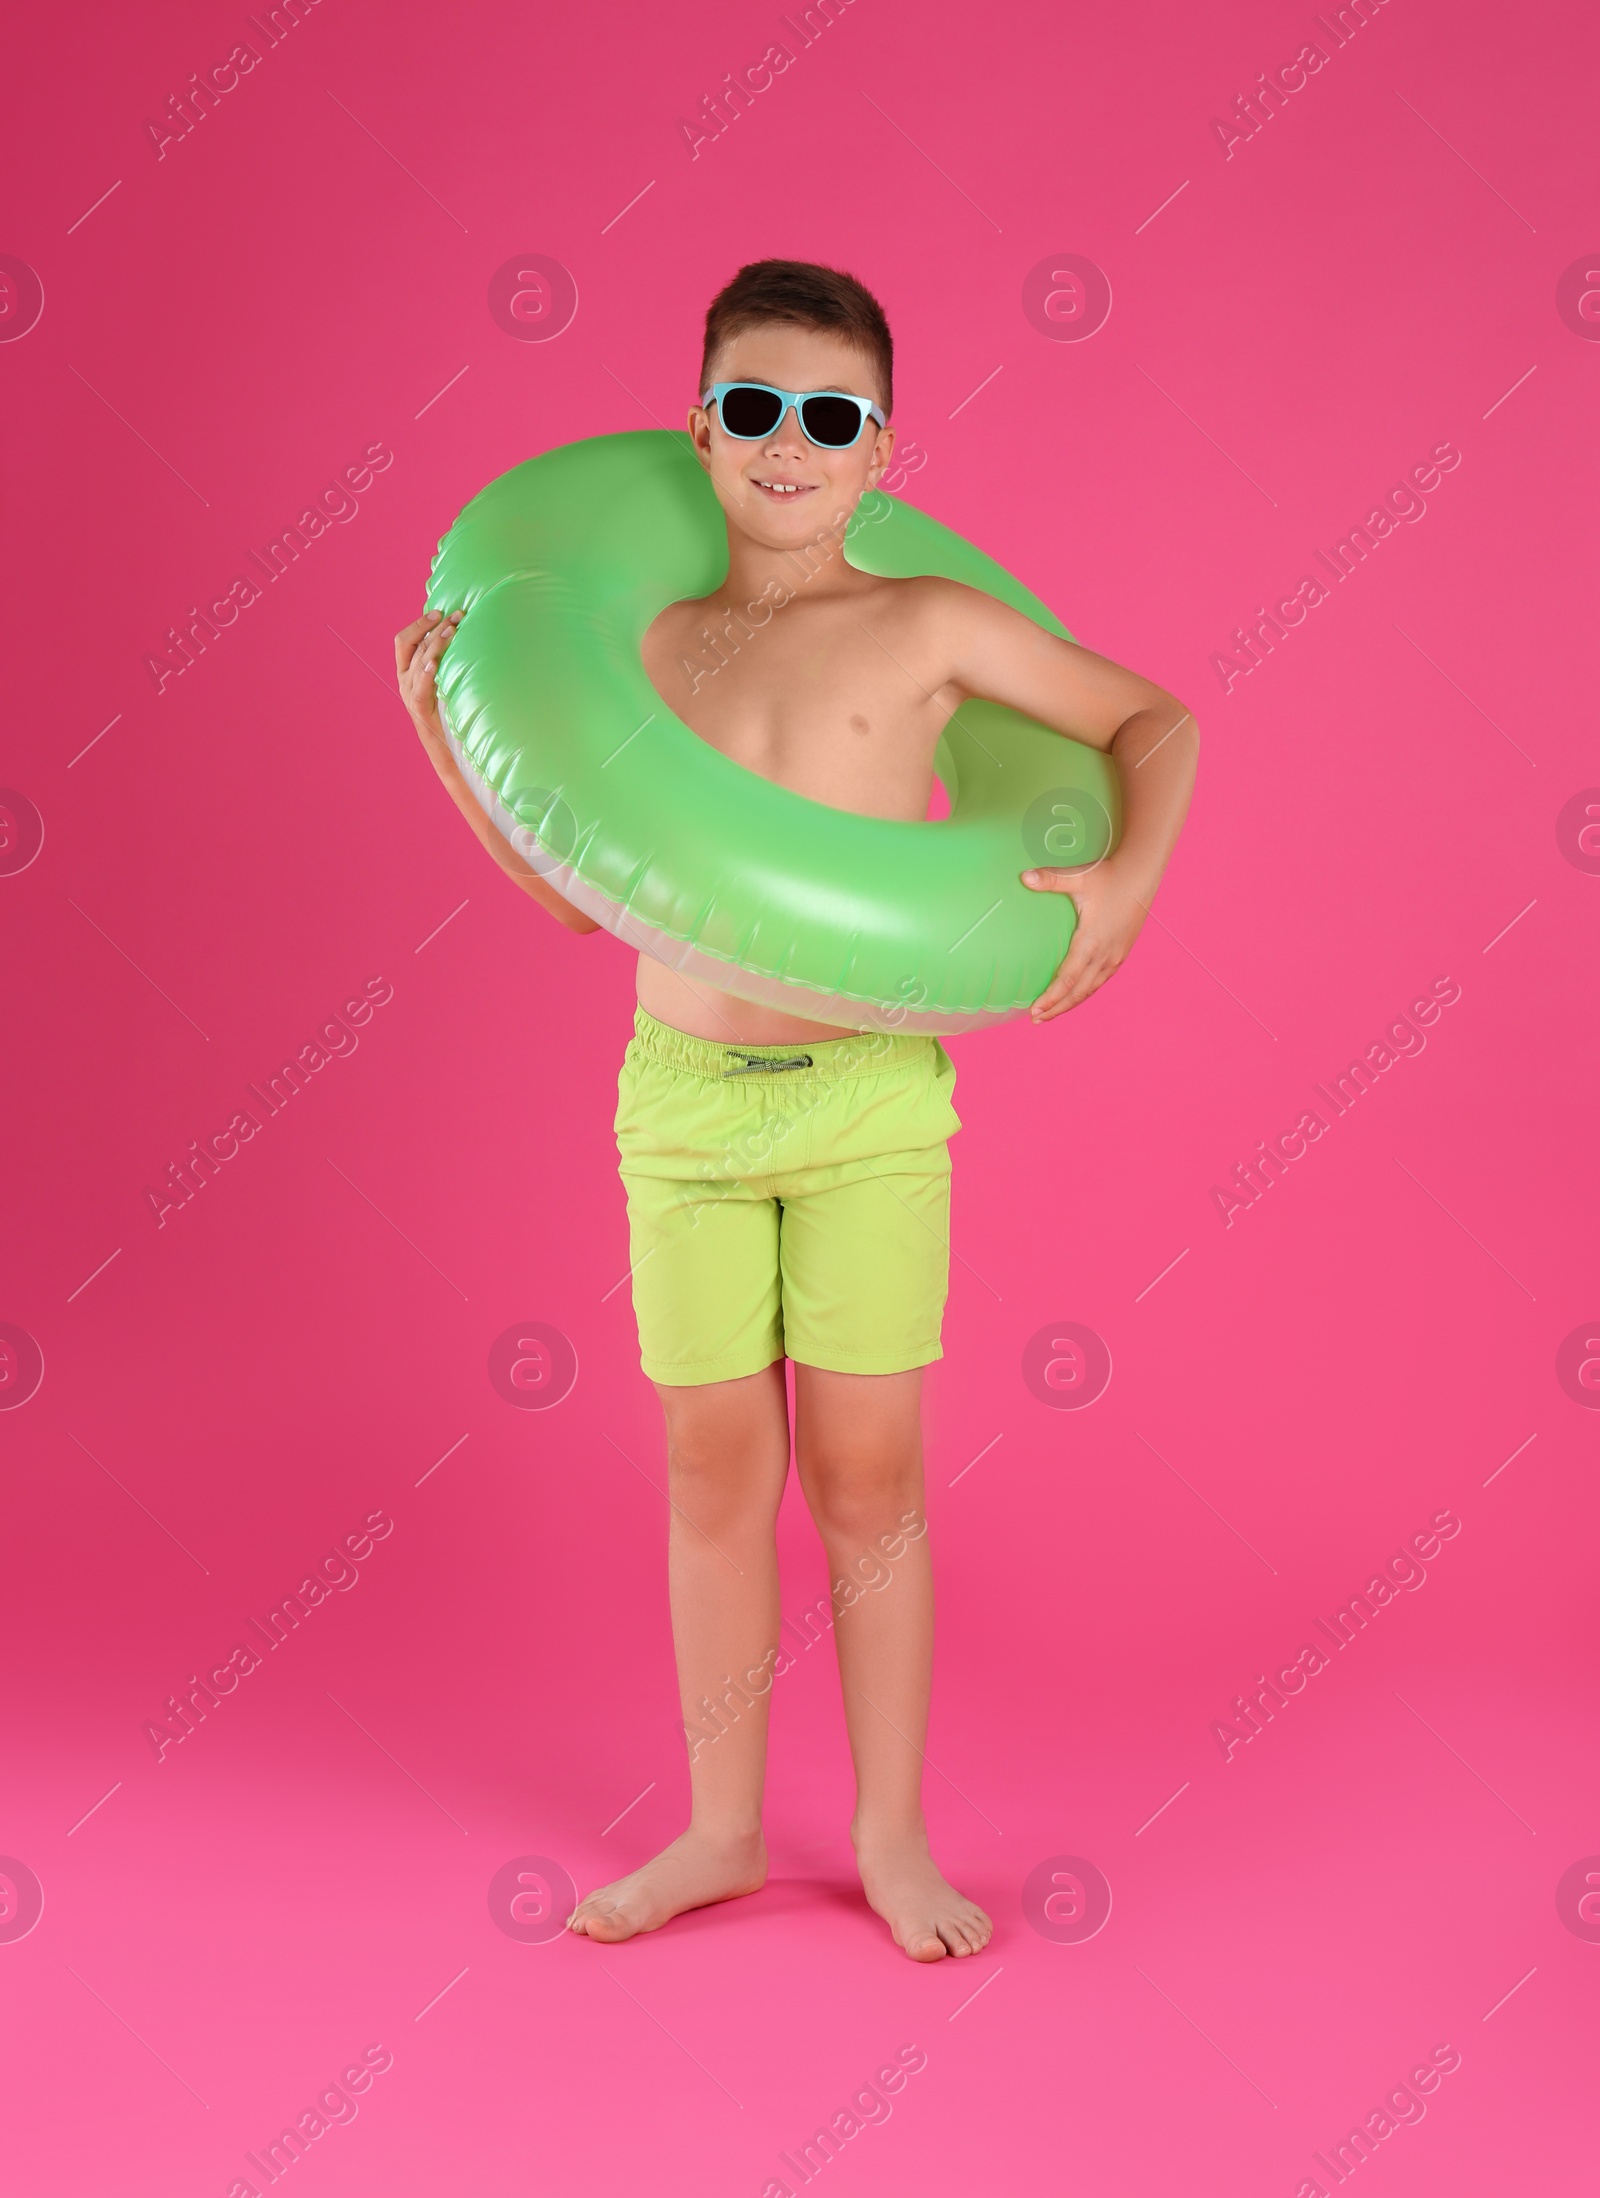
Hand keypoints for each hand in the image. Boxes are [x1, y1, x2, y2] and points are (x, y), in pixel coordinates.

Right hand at [395, 609, 461, 745]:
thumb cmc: (449, 714)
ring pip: (418, 661)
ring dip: (436, 643)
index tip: (439, 610)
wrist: (446, 750)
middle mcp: (404, 680)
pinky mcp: (418, 708)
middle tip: (457, 615)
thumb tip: (460, 635)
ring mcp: (409, 694)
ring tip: (453, 629)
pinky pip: (419, 686)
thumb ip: (445, 663)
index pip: (405, 640)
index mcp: (407, 672)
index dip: (420, 623)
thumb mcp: (444, 682)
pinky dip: (427, 672)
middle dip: (434, 627)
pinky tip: (436, 662)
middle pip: (413, 645)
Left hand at [1021, 854, 1151, 1021]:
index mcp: (1091, 942)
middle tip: (1035, 1019)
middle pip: (1077, 992)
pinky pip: (1101, 980)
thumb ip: (1050, 879)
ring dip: (1070, 1003)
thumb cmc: (1109, 875)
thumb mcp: (1079, 877)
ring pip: (1090, 989)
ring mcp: (1115, 956)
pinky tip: (1076, 993)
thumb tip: (1023, 877)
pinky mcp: (1121, 953)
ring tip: (1051, 1012)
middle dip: (1056, 1009)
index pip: (1067, 980)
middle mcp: (1105, 955)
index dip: (1050, 998)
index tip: (1033, 1010)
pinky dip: (1085, 991)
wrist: (1141, 874)